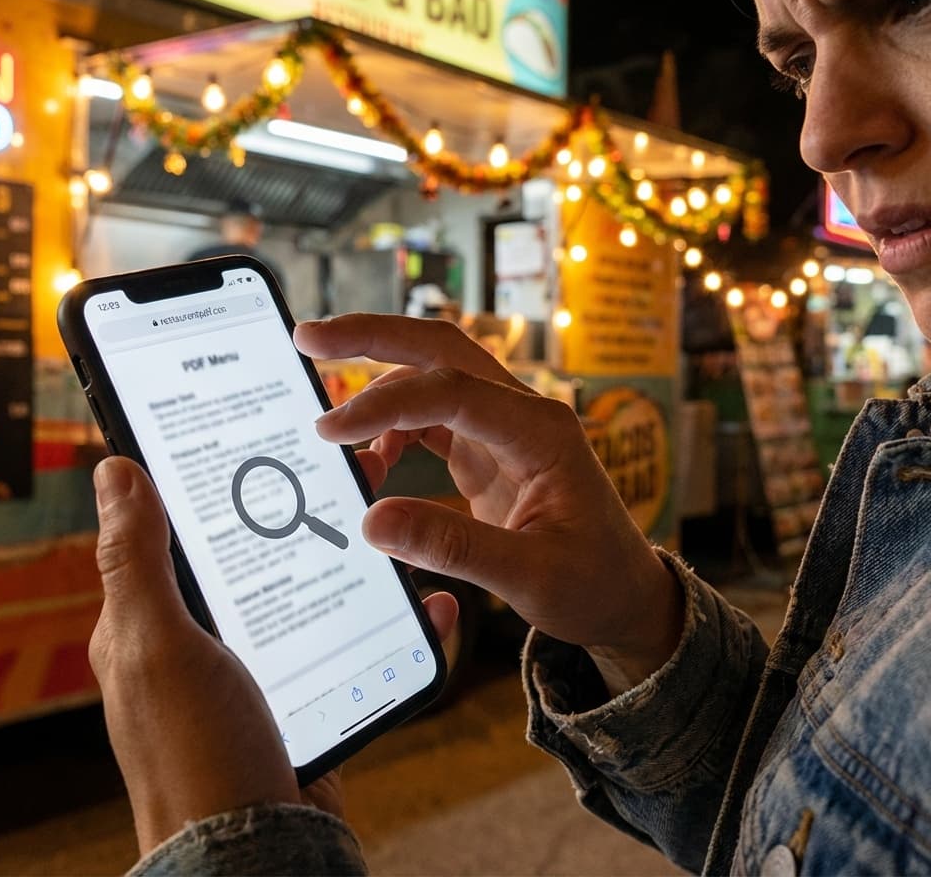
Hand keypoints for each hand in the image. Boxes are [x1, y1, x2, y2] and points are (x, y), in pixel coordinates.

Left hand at [90, 456, 455, 854]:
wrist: (258, 859)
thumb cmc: (195, 754)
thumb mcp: (158, 647)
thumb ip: (138, 562)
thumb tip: (114, 469)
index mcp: (158, 620)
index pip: (184, 528)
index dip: (216, 478)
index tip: (263, 432)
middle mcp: (205, 639)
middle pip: (258, 552)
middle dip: (299, 508)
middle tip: (347, 467)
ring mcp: (259, 667)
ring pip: (309, 591)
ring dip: (349, 557)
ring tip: (391, 520)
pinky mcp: (305, 695)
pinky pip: (348, 642)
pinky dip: (387, 620)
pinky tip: (426, 605)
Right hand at [294, 315, 683, 690]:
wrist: (623, 594)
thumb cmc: (591, 584)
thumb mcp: (530, 577)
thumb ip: (454, 547)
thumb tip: (374, 521)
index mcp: (541, 432)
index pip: (451, 392)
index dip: (385, 404)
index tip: (330, 430)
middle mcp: (522, 414)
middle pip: (440, 348)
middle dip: (372, 336)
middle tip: (308, 337)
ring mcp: (504, 426)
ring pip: (433, 372)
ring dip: (377, 380)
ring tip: (332, 423)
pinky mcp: (488, 446)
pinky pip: (432, 414)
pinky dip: (394, 424)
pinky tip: (376, 458)